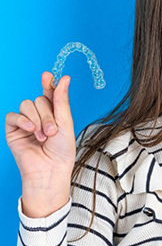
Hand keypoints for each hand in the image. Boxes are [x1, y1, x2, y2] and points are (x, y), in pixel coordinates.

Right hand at [5, 72, 75, 216]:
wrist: (50, 170)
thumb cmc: (61, 151)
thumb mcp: (66, 122)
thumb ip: (61, 100)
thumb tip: (63, 78)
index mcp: (54, 112)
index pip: (49, 92)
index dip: (48, 83)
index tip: (47, 75)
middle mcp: (39, 115)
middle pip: (38, 99)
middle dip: (47, 114)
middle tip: (52, 131)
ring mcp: (25, 122)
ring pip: (26, 105)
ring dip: (37, 119)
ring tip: (43, 136)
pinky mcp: (13, 130)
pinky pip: (12, 115)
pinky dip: (22, 120)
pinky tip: (30, 130)